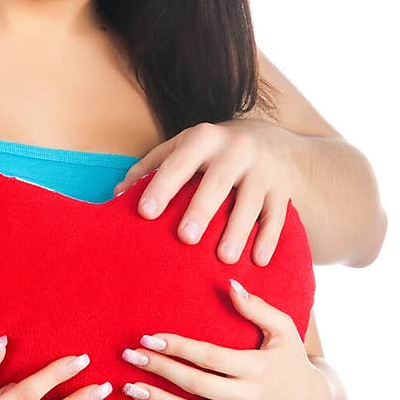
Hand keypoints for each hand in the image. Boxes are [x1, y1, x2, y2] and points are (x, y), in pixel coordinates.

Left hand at [114, 119, 292, 265]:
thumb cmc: (210, 154)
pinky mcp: (283, 189)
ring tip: (223, 258)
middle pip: (218, 181)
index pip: (179, 163)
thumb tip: (116, 196)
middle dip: (202, 209)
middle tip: (185, 238)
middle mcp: (236, 149)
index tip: (145, 212)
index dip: (162, 186)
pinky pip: (277, 216)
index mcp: (204, 138)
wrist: (269, 142)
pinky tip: (257, 261)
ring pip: (251, 202)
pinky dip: (268, 239)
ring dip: (238, 231)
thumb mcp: (181, 150)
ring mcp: (264, 169)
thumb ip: (149, 169)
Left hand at [120, 279, 330, 399]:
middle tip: (129, 357)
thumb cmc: (291, 363)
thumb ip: (258, 308)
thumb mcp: (284, 331)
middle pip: (194, 384)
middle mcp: (247, 398)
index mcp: (256, 368)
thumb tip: (230, 284)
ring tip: (130, 388)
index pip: (208, 356)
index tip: (148, 338)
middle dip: (159, 369)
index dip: (177, 347)